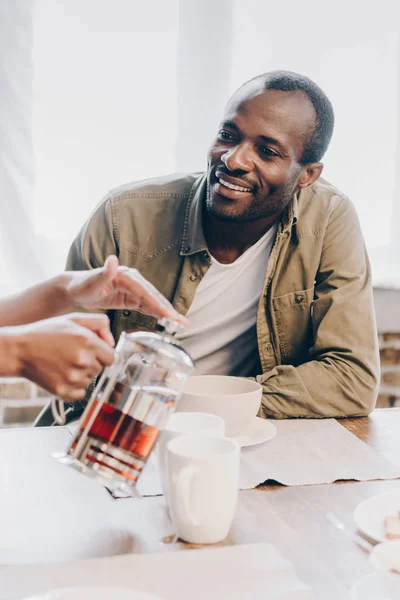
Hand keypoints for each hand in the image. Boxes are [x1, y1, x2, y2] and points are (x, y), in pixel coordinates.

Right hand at [16, 313, 114, 399]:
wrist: (20, 350)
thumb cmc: (47, 333)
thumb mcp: (74, 319)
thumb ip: (100, 324)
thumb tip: (112, 342)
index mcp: (88, 342)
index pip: (111, 357)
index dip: (102, 354)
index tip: (92, 352)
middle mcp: (83, 361)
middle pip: (101, 369)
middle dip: (91, 362)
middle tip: (72, 355)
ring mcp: (73, 378)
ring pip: (90, 380)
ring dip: (82, 374)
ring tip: (64, 363)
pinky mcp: (64, 391)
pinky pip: (81, 392)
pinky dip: (74, 387)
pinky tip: (62, 374)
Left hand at [66, 255, 187, 324]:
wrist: (75, 288)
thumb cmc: (82, 284)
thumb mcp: (92, 280)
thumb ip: (104, 272)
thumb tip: (113, 260)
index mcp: (127, 276)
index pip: (146, 293)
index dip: (159, 305)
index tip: (170, 316)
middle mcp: (133, 281)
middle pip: (154, 297)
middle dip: (169, 310)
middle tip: (183, 322)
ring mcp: (133, 289)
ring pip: (153, 302)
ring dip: (167, 313)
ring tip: (181, 323)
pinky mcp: (130, 297)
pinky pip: (146, 306)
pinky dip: (157, 313)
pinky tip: (167, 320)